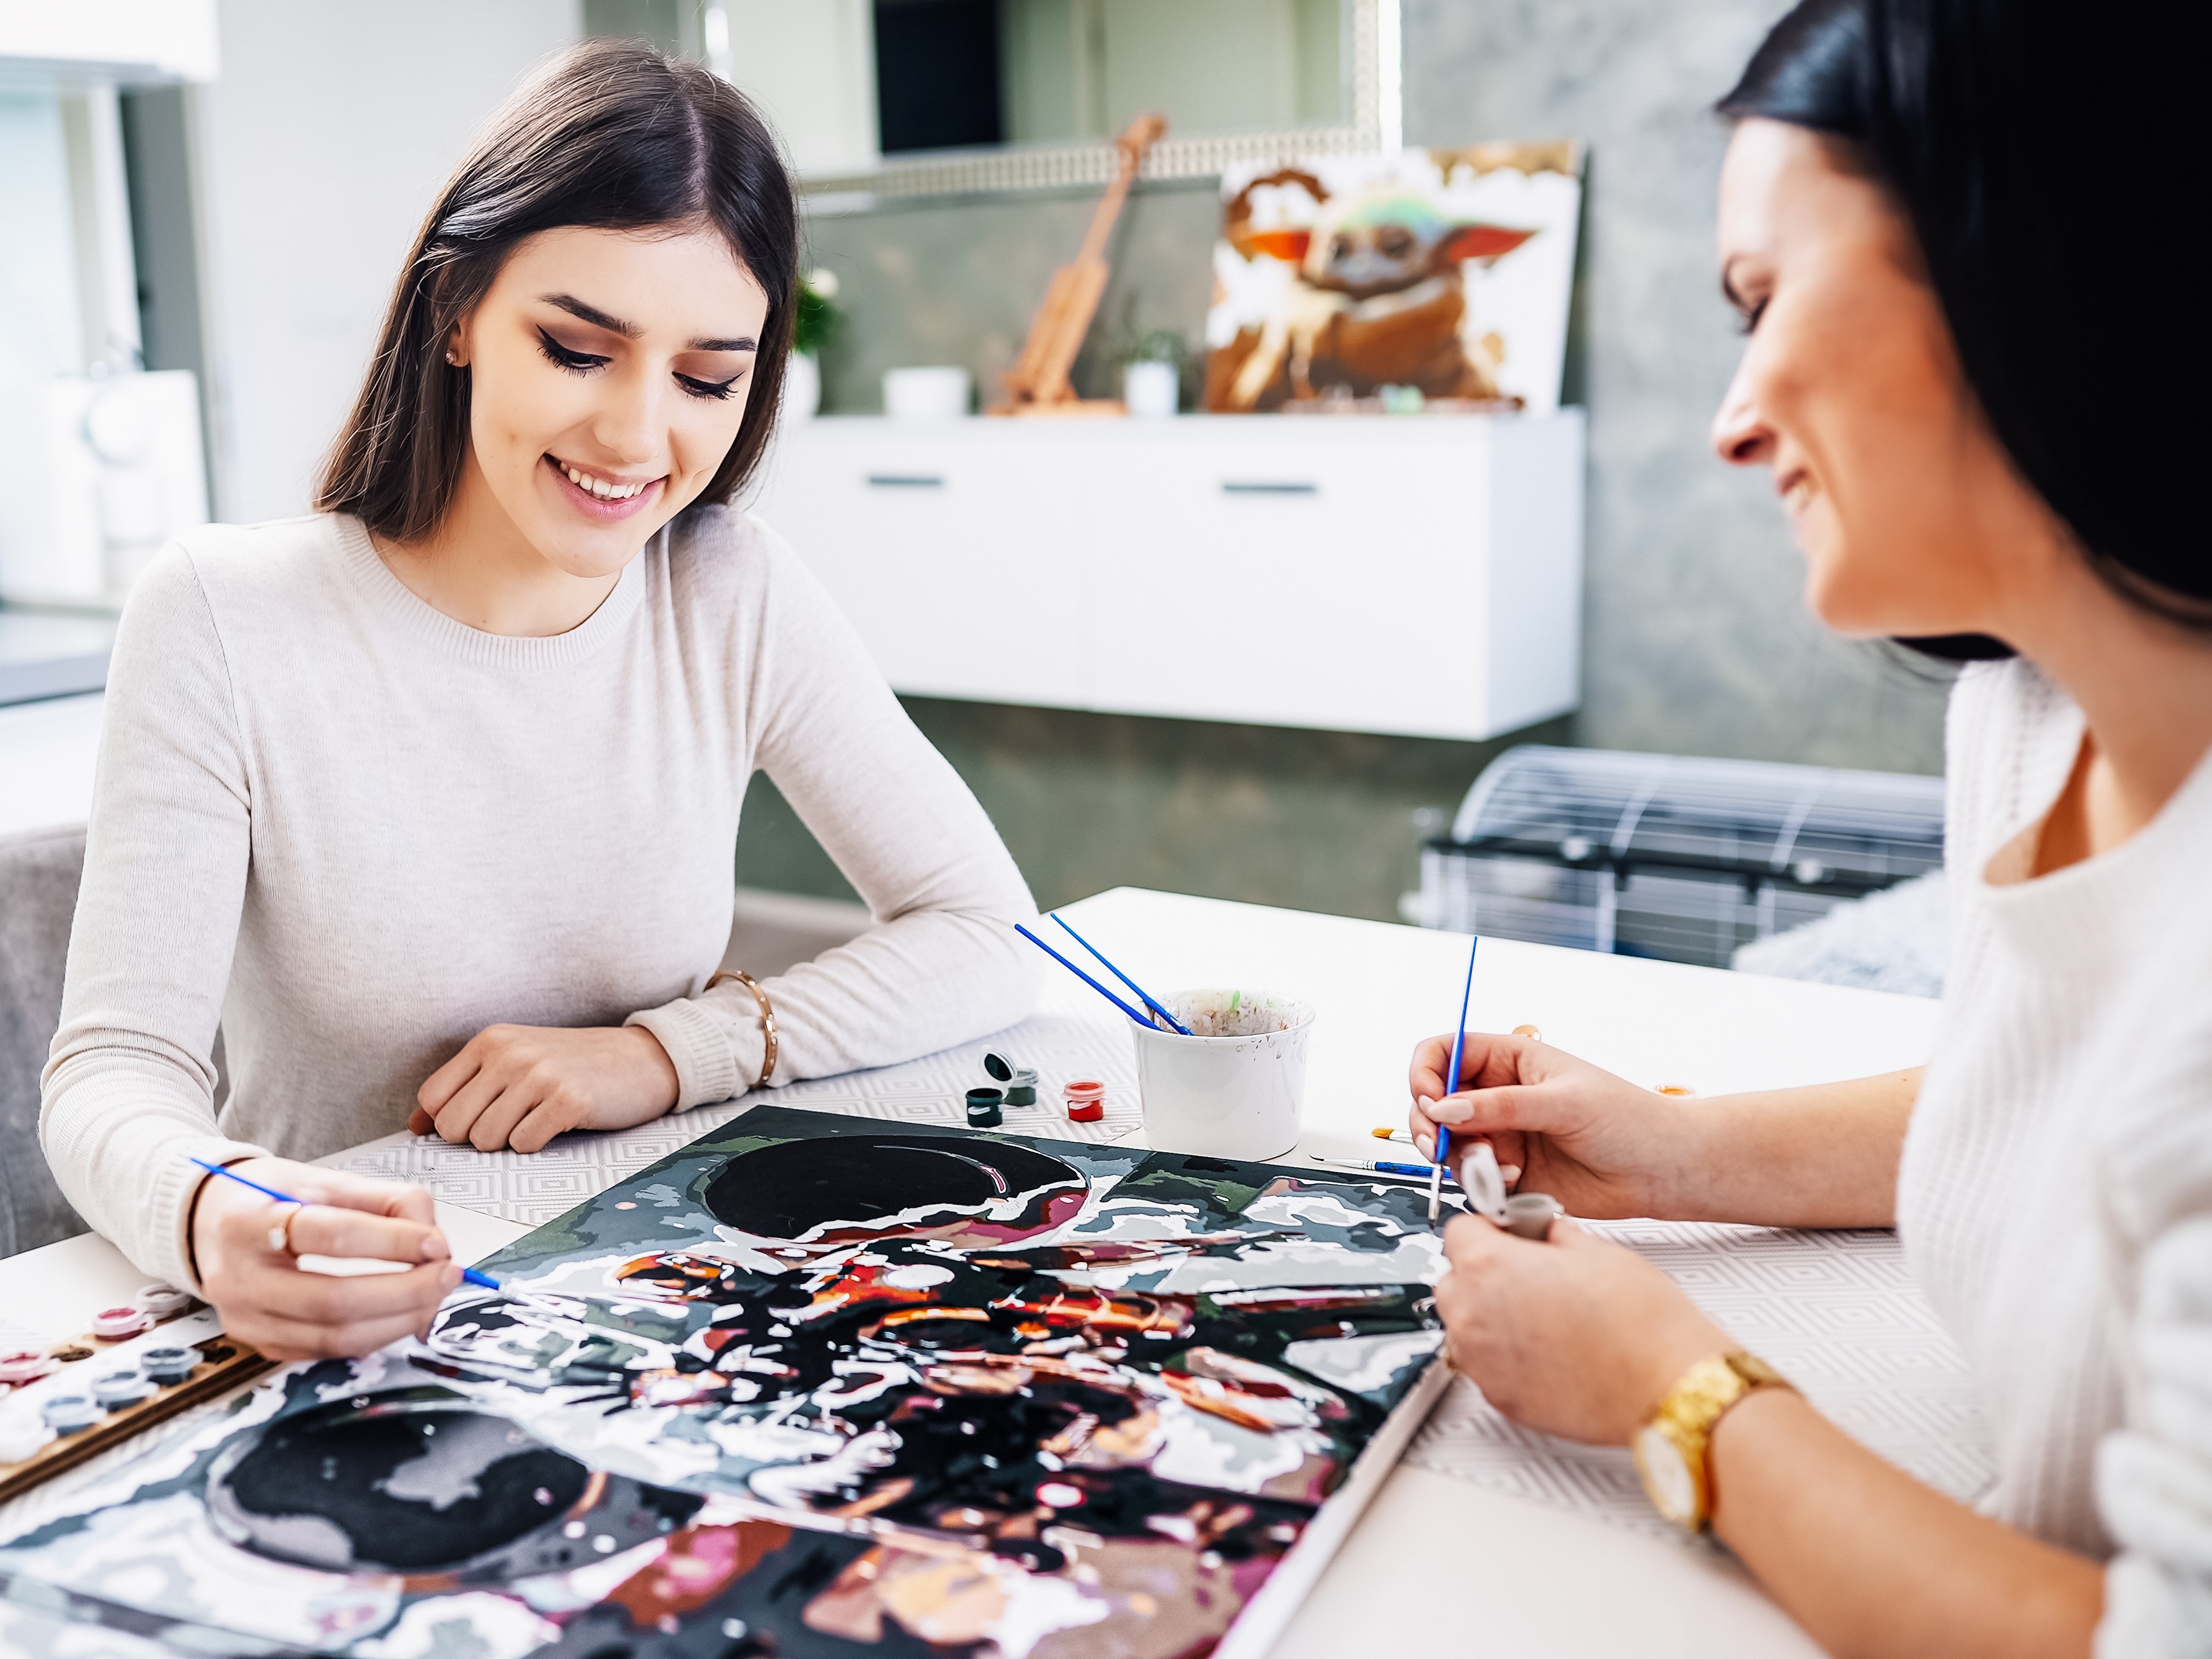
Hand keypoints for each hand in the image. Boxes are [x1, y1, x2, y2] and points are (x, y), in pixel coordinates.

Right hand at [190, 1158, 460, 1360]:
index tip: (437, 1243)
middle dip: (405, 1292)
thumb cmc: (269, 1198)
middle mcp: (239, 1278)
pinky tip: (402, 1314)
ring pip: (334, 1337)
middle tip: (447, 1275)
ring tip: (433, 1295)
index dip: (393, 1242)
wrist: (208, 1223)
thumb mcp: (321, 1179)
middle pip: (334, 1301)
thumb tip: (434, 1241)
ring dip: (398, 1320)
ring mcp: (246, 1320)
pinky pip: (327, 1352)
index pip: (331, 1236)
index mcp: (251, 1223)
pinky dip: (374, 1336)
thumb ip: (383, 1201)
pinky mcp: (261, 1344)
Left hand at [408, 1024, 679, 1151]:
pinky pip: (523, 1145)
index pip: (432, 1098)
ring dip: (508, 1143)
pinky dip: (537, 1145)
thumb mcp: (515, 1062)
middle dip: (476, 1137)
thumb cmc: (575, 1065)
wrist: (643, 1060)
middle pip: (453, 1126)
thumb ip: (464, 1088)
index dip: (447, 1123)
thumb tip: (415, 1126)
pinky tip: (557, 1125)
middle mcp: (509, 1053)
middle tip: (513, 1123)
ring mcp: (538, 1075)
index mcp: (491, 1041)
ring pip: (485, 1140)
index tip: (477, 1120)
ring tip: (536, 1122)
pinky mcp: (567, 1100)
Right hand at [1408, 1031, 1693, 1218]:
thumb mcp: (1562, 1102)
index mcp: (1509, 1060)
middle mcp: (1498, 1095)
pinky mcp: (1508, 1172)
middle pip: (1433, 1102)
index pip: (1444, 1054)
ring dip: (1461, 1156)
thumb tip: (1445, 1108)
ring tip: (1496, 1165)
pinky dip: (1480, 1181)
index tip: (1431, 1102)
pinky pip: (1471, 1176)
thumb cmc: (1629, 1120)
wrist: (1660, 1170)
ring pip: (1449, 1143)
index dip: (1427, 1075)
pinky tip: (1511, 1180)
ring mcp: (1502, 1134)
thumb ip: (1500, 1106)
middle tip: (1441, 1144)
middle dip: (1431, 1124)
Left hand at [1436, 1213, 1727, 1444]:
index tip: (1510, 1234)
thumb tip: (1545, 1233)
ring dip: (1489, 1315)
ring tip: (1541, 1314)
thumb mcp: (1596, 1249)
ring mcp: (1482, 1363)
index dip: (1490, 1229)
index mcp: (1489, 1267)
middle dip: (1483, 1272)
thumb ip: (1552, 1235)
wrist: (1667, 1387)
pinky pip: (1485, 1365)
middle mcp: (1473, 1316)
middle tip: (1528, 1273)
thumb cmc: (1641, 1323)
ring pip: (1464, 1325)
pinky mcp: (1499, 1399)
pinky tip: (1547, 1349)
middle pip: (1454, 1280)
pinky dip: (1504, 1355)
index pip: (1460, 1231)